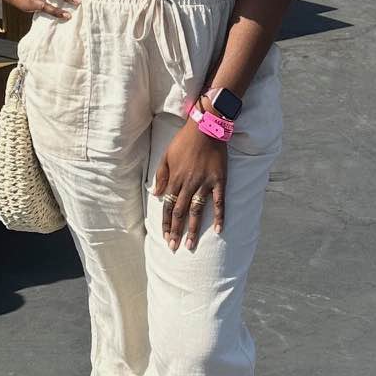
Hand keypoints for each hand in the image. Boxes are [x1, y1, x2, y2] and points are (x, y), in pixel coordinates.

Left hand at [153, 117, 227, 249]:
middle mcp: (188, 184)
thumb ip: (161, 176)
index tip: (166, 237)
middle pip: (180, 212)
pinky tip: (218, 229)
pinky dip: (219, 216)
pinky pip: (219, 202)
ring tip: (191, 244)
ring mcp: (204, 184)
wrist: (206, 128)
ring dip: (193, 229)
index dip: (167, 223)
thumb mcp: (166, 155)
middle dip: (177, 231)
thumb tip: (156, 195)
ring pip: (197, 211)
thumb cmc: (184, 141)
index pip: (168, 206)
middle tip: (174, 247)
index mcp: (175, 179)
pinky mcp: (219, 181)